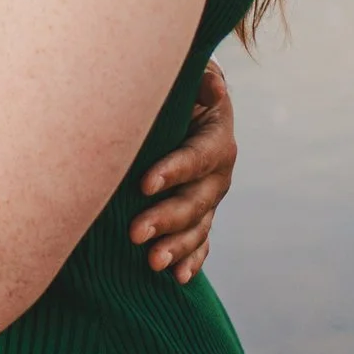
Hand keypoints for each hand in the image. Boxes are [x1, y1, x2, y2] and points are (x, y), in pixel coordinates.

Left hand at [128, 61, 236, 282]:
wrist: (186, 106)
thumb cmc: (179, 88)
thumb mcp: (189, 76)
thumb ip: (199, 81)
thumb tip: (213, 87)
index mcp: (216, 138)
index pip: (197, 157)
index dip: (174, 171)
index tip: (144, 184)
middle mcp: (218, 173)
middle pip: (196, 200)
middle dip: (167, 218)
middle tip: (136, 233)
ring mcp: (209, 198)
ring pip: (198, 227)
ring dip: (177, 246)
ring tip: (153, 263)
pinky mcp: (200, 215)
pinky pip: (200, 242)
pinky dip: (191, 260)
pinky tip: (178, 277)